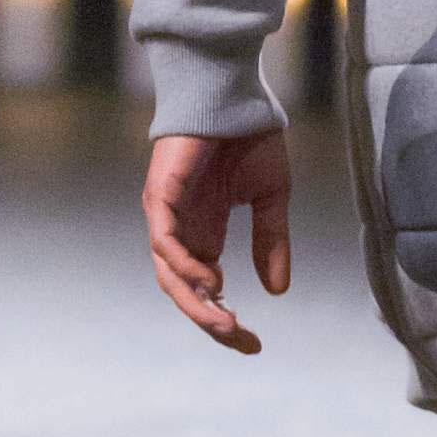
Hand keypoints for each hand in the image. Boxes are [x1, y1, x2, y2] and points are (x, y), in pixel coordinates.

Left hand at [143, 128, 292, 352]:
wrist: (234, 93)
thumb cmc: (248, 138)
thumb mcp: (270, 198)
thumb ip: (271, 242)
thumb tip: (277, 291)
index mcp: (204, 233)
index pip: (206, 291)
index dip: (224, 319)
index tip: (252, 344)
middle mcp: (180, 230)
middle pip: (183, 291)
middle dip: (209, 320)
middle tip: (239, 340)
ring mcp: (166, 214)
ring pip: (169, 273)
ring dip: (194, 302)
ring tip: (224, 323)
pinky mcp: (160, 195)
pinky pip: (164, 239)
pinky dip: (182, 264)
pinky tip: (209, 282)